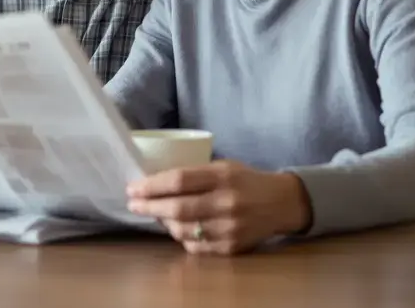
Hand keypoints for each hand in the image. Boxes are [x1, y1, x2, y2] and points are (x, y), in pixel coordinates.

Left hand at [125, 160, 311, 254]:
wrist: (281, 203)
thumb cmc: (245, 180)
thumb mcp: (223, 167)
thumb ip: (194, 174)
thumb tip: (154, 183)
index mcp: (223, 176)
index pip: (180, 180)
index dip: (152, 185)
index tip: (133, 188)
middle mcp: (227, 202)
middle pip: (178, 207)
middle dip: (150, 206)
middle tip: (133, 204)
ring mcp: (230, 228)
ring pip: (184, 230)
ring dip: (164, 222)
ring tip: (156, 214)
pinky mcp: (232, 247)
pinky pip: (196, 246)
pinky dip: (181, 237)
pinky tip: (177, 227)